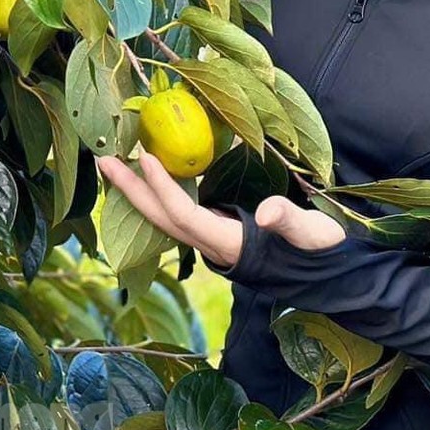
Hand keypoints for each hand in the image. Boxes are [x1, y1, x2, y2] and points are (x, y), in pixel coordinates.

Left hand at [95, 152, 348, 269]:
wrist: (326, 273)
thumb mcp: (311, 233)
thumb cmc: (319, 249)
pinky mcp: (215, 233)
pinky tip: (147, 176)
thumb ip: (289, 220)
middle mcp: (212, 246)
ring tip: (114, 165)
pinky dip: (157, 195)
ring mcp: (211, 240)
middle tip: (103, 159)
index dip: (163, 188)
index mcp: (229, 244)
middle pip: (161, 218)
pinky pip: (176, 213)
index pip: (184, 214)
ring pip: (165, 218)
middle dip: (131, 191)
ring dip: (138, 193)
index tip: (144, 156)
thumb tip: (268, 212)